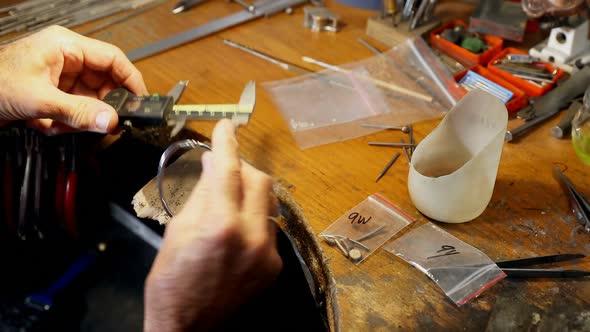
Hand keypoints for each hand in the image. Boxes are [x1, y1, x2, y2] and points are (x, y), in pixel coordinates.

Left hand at [0, 25, 146, 133]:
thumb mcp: (39, 100)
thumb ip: (78, 112)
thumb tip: (110, 121)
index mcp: (66, 46)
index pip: (113, 59)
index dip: (131, 80)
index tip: (141, 102)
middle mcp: (66, 59)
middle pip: (103, 84)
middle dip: (98, 107)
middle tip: (103, 124)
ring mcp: (60, 77)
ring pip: (89, 101)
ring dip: (77, 119)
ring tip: (57, 125)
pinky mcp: (53, 94)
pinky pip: (75, 110)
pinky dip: (65, 123)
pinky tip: (47, 125)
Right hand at [144, 119, 282, 330]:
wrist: (186, 325)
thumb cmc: (170, 278)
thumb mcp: (177, 229)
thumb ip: (201, 192)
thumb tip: (214, 162)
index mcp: (221, 226)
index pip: (229, 171)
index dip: (228, 143)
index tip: (227, 125)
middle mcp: (252, 237)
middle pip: (260, 181)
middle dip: (243, 167)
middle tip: (225, 168)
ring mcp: (267, 253)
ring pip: (268, 202)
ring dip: (249, 191)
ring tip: (227, 198)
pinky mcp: (273, 265)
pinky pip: (268, 226)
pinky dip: (252, 216)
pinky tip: (235, 225)